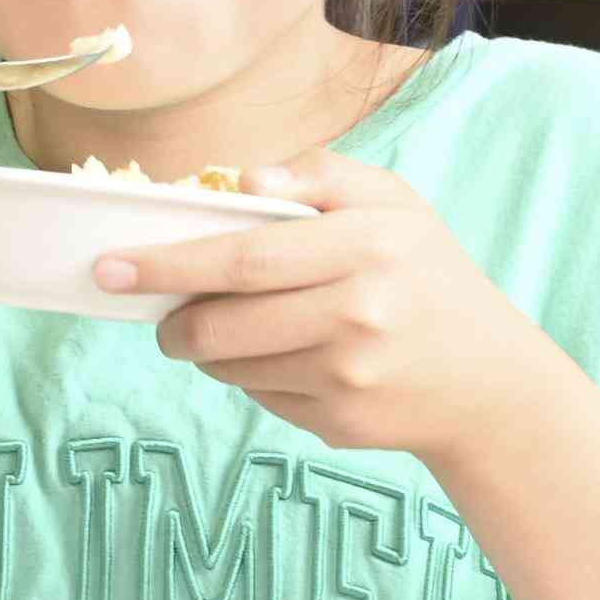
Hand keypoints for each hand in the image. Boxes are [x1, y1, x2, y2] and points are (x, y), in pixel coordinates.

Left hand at [96, 154, 563, 463]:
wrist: (489, 381)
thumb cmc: (427, 275)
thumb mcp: (395, 203)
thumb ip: (321, 175)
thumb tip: (242, 178)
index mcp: (366, 245)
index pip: (243, 257)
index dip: (168, 264)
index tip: (110, 265)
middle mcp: (357, 313)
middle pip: (221, 324)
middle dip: (172, 321)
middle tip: (161, 315)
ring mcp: (347, 376)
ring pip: (231, 366)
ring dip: (209, 350)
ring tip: (230, 328)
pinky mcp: (339, 424)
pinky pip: (261, 397)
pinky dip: (253, 376)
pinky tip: (287, 358)